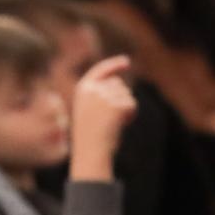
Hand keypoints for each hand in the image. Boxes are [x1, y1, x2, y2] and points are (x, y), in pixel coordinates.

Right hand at [69, 56, 135, 180]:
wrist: (91, 152)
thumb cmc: (89, 136)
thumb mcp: (89, 111)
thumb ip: (100, 96)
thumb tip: (117, 82)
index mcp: (82, 90)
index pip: (100, 70)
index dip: (114, 64)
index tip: (126, 62)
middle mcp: (93, 90)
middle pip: (117, 83)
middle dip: (120, 97)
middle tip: (111, 118)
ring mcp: (105, 96)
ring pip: (126, 94)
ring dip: (125, 107)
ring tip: (113, 123)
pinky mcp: (117, 104)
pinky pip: (131, 105)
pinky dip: (130, 115)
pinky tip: (120, 125)